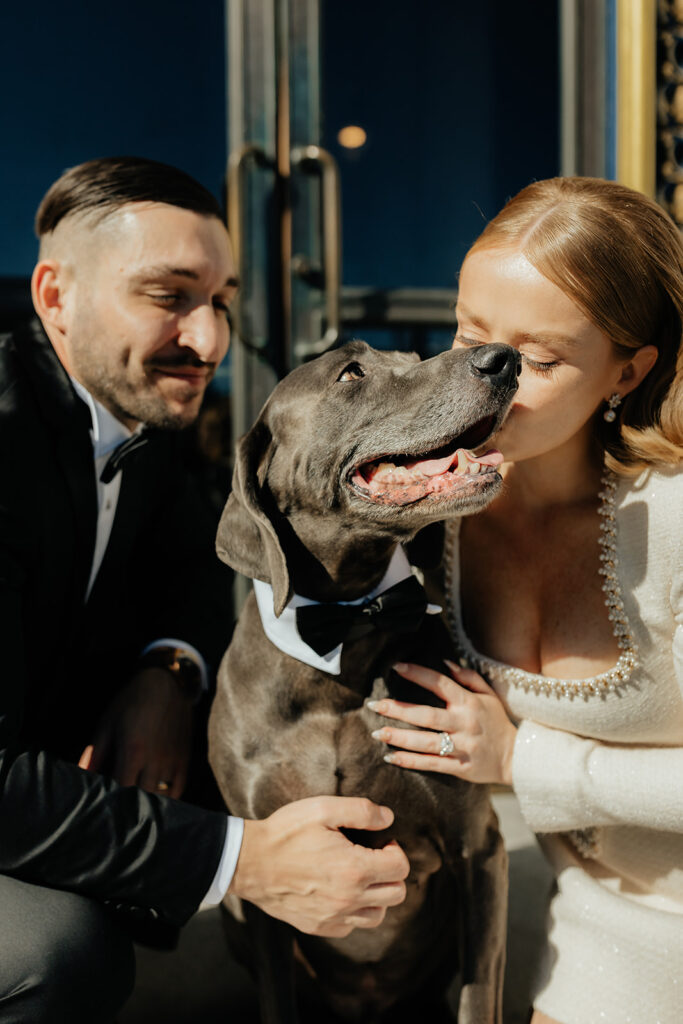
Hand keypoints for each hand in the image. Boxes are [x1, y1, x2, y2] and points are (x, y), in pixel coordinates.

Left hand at [78, 667, 192, 797]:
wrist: (165, 683)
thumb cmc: (131, 702)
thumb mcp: (108, 723)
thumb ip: (95, 753)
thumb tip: (82, 775)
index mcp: (133, 751)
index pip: (121, 789)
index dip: (111, 800)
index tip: (104, 802)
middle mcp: (155, 758)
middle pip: (142, 797)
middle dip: (128, 804)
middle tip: (118, 806)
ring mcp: (172, 759)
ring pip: (161, 796)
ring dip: (147, 802)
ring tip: (135, 804)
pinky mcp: (184, 758)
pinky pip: (178, 789)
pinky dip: (167, 798)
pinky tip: (156, 798)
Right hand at [229, 796, 408, 936]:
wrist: (249, 862)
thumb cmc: (286, 832)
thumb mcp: (323, 808)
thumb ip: (361, 811)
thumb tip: (388, 817)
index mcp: (354, 869)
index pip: (401, 868)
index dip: (396, 850)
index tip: (382, 842)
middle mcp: (348, 899)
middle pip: (396, 894)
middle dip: (391, 873)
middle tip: (373, 857)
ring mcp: (334, 916)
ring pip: (378, 915)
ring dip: (377, 895)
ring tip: (360, 875)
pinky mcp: (319, 926)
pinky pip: (352, 926)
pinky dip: (354, 911)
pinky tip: (341, 891)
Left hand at [368, 660, 515, 786]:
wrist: (517, 758)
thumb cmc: (497, 723)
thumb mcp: (489, 695)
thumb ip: (467, 677)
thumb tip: (444, 662)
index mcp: (470, 703)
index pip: (441, 684)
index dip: (418, 674)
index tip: (397, 667)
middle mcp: (464, 724)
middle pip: (427, 716)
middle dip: (399, 710)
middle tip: (375, 704)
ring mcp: (462, 747)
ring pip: (426, 742)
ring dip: (400, 737)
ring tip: (378, 732)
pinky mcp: (460, 767)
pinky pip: (432, 764)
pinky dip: (410, 761)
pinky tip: (391, 757)